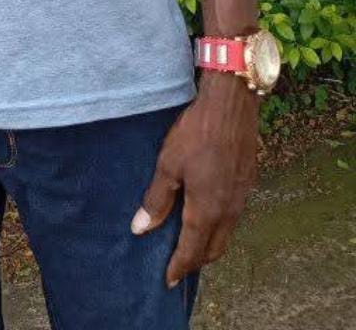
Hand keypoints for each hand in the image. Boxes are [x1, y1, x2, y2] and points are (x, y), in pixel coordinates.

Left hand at [130, 72, 259, 287]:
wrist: (231, 107)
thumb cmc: (195, 134)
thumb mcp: (168, 165)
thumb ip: (156, 200)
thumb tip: (140, 229)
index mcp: (206, 211)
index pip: (192, 250)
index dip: (179, 267)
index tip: (168, 280)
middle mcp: (228, 211)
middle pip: (213, 249)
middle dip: (196, 261)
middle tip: (178, 264)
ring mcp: (241, 199)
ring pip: (226, 234)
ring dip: (209, 244)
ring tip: (191, 243)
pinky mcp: (247, 184)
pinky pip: (233, 217)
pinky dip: (219, 226)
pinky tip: (207, 215)